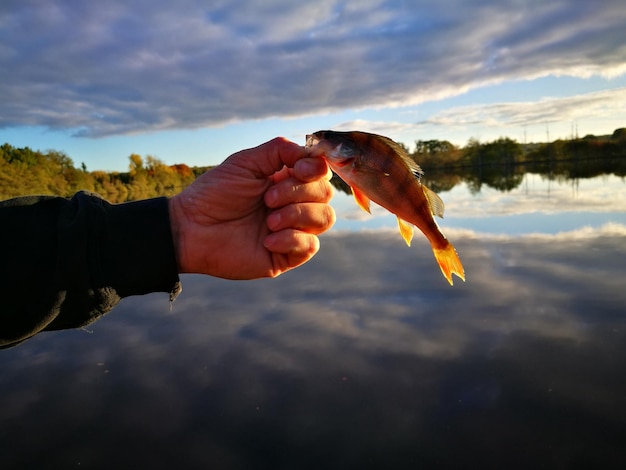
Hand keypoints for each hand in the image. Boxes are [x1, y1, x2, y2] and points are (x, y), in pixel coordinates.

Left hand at [168, 137, 334, 278]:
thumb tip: (310, 154)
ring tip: (268, 220)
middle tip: (267, 199)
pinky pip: (310, 246)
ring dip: (297, 215)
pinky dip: (292, 238)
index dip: (316, 169)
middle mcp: (294, 204)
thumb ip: (279, 150)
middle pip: (326, 194)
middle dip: (298, 193)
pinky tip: (267, 239)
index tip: (297, 170)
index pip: (321, 172)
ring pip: (324, 218)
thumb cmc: (214, 194)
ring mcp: (293, 230)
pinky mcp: (287, 255)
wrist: (192, 229)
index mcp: (286, 180)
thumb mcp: (245, 162)